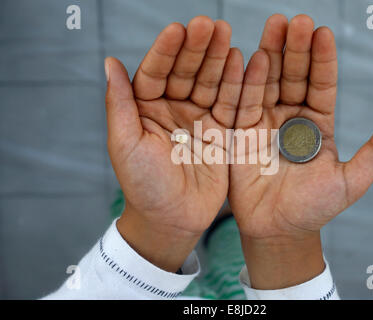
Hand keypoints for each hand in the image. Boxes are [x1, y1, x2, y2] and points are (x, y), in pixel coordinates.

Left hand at [105, 16, 243, 271]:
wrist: (172, 219)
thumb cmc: (143, 185)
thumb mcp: (126, 144)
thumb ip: (120, 104)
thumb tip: (109, 62)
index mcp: (146, 108)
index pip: (156, 71)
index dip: (166, 51)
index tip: (178, 30)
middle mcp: (174, 108)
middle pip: (186, 71)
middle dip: (197, 48)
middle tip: (209, 25)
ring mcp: (200, 118)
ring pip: (210, 82)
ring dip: (218, 59)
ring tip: (226, 34)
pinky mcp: (223, 131)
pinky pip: (231, 104)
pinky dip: (237, 84)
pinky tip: (242, 61)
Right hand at [229, 14, 372, 287]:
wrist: (277, 230)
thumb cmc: (313, 208)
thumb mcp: (350, 182)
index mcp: (317, 123)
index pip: (322, 84)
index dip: (322, 60)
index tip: (323, 33)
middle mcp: (291, 117)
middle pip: (293, 77)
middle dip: (295, 49)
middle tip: (296, 21)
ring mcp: (265, 122)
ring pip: (268, 82)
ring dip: (270, 54)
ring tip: (273, 25)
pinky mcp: (240, 132)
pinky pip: (242, 103)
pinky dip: (244, 81)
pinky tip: (247, 56)